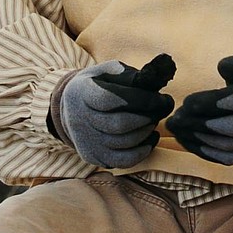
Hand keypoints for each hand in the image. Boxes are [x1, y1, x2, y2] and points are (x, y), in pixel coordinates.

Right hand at [51, 54, 175, 168]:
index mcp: (82, 93)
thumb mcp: (106, 71)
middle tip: (161, 110)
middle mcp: (79, 119)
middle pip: (119, 125)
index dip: (140, 99)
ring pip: (122, 143)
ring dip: (146, 133)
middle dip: (146, 118)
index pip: (111, 99)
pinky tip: (151, 138)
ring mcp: (85, 141)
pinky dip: (142, 152)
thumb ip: (127, 74)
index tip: (160, 98)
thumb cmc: (97, 85)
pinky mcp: (93, 156)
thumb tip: (152, 79)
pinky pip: (122, 161)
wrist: (70, 106)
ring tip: (154, 121)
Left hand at [166, 52, 232, 164]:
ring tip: (176, 128)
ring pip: (229, 146)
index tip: (187, 101)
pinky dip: (206, 153)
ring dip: (199, 139)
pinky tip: (188, 141)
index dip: (213, 103)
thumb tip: (222, 66)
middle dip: (200, 124)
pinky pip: (230, 159)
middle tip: (176, 118)